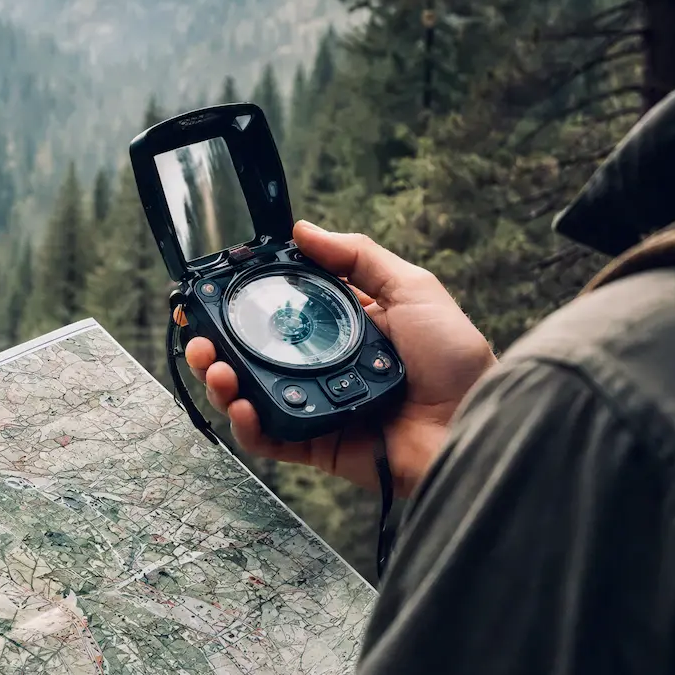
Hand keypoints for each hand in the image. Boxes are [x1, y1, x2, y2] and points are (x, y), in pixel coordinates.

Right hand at [187, 220, 494, 497]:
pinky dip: (246, 423)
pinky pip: (270, 437)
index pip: (279, 314)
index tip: (210, 291)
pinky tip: (238, 403)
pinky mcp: (318, 446)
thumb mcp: (413, 289)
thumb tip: (304, 229)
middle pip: (252, 357)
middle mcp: (322, 368)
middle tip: (197, 334)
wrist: (477, 424)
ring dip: (220, 381)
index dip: (240, 304)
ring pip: (250, 397)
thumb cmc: (457, 361)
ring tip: (212, 365)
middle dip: (215, 345)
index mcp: (342, 330)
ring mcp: (317, 408)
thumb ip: (359, 257)